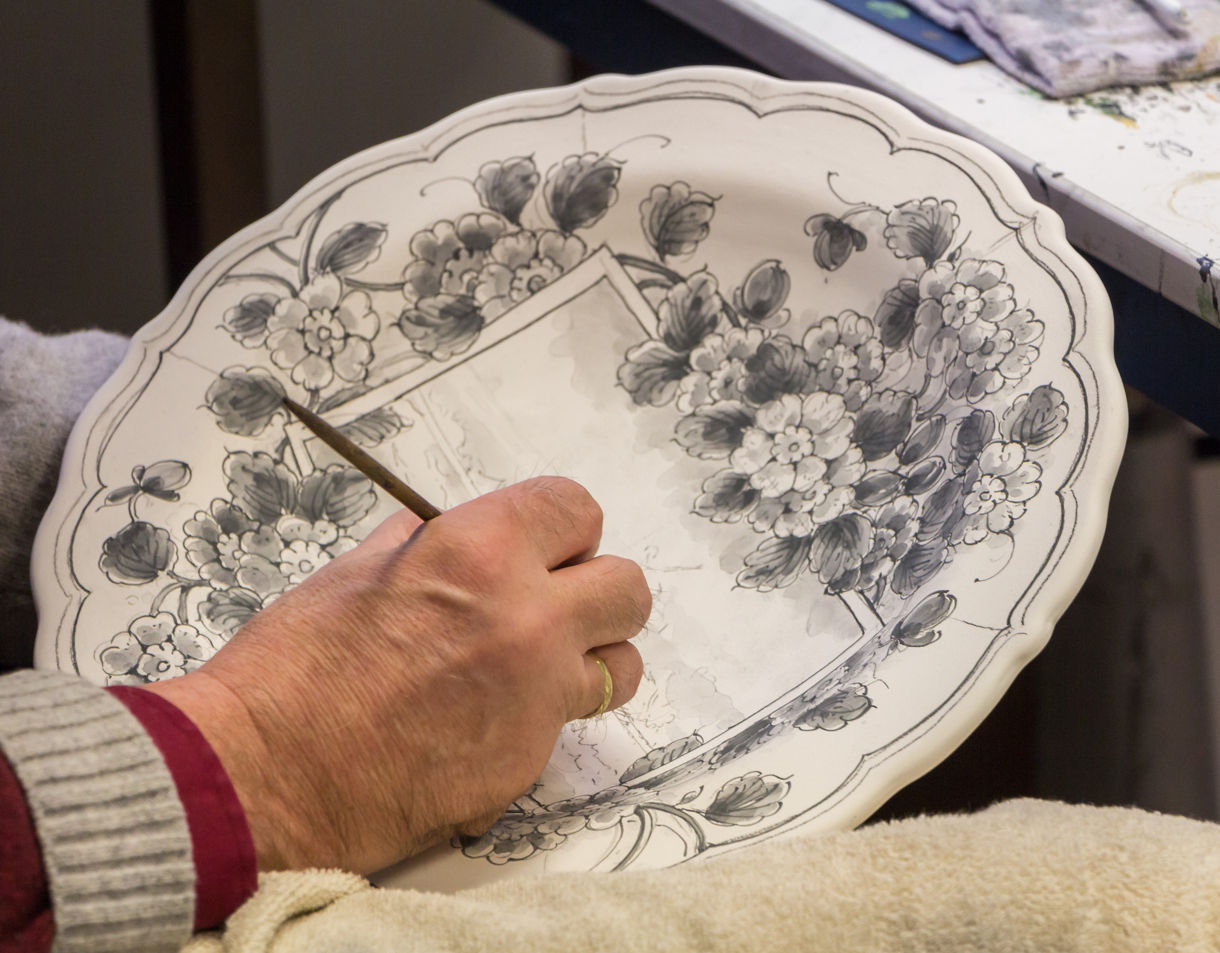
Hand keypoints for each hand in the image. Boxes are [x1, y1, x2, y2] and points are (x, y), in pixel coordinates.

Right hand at [145, 477, 648, 872]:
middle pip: (627, 587)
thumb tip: (455, 533)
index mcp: (480, 553)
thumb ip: (429, 544)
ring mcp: (536, 697)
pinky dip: (538, 719)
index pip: (576, 509)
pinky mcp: (528, 762)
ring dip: (591, 660)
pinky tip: (481, 724)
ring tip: (538, 668)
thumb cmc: (291, 669)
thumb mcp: (358, 571)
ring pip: (621, 665)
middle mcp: (527, 620)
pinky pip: (565, 726)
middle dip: (596, 591)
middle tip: (552, 604)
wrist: (260, 777)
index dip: (561, 527)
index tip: (547, 545)